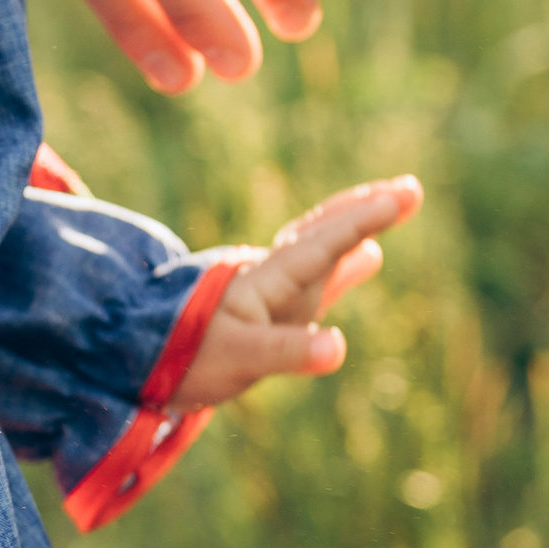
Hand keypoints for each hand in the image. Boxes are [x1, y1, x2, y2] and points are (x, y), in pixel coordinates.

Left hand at [173, 178, 422, 409]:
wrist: (138, 358)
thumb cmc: (189, 357)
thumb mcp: (239, 358)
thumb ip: (287, 351)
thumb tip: (338, 350)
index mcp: (267, 281)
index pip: (323, 244)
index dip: (362, 222)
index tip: (402, 196)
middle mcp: (272, 277)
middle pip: (324, 233)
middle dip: (365, 211)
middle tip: (410, 189)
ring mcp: (270, 289)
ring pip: (320, 246)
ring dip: (354, 226)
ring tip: (388, 207)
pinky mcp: (267, 306)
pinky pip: (316, 273)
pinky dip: (342, 260)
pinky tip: (364, 260)